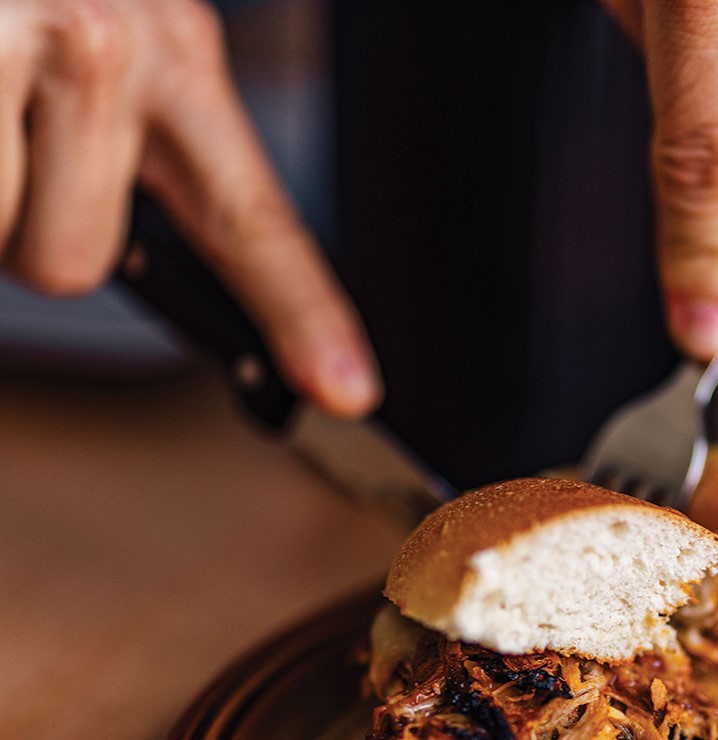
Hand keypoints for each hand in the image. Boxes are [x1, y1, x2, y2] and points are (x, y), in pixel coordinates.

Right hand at [1, 0, 378, 415]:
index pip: (253, 221)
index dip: (303, 317)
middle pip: (74, 264)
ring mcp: (36, 38)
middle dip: (23, 223)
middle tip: (6, 134)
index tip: (347, 391)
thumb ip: (140, 145)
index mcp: (175, 58)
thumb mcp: (106, 33)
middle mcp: (116, 47)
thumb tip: (115, 253)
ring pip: (10, 242)